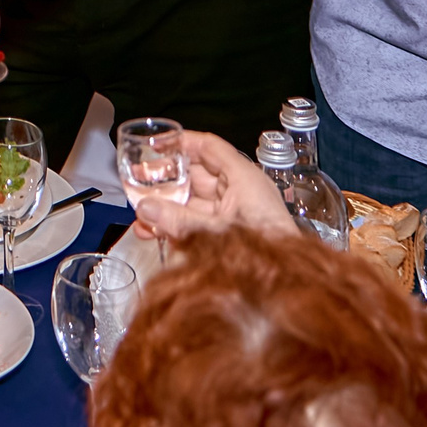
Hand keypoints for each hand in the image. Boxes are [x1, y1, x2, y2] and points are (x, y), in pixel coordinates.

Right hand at [135, 131, 297, 243]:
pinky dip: (177, 225)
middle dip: (166, 180)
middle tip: (140, 182)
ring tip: (142, 215)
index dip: (181, 142)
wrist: (286, 284)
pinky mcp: (230, 233)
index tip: (156, 144)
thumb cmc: (268, 251)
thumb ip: (177, 220)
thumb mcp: (214, 231)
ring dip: (167, 207)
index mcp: (243, 178)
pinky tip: (155, 233)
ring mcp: (234, 212)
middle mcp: (239, 191)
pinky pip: (198, 222)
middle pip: (196, 175)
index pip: (209, 147)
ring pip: (193, 201)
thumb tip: (146, 208)